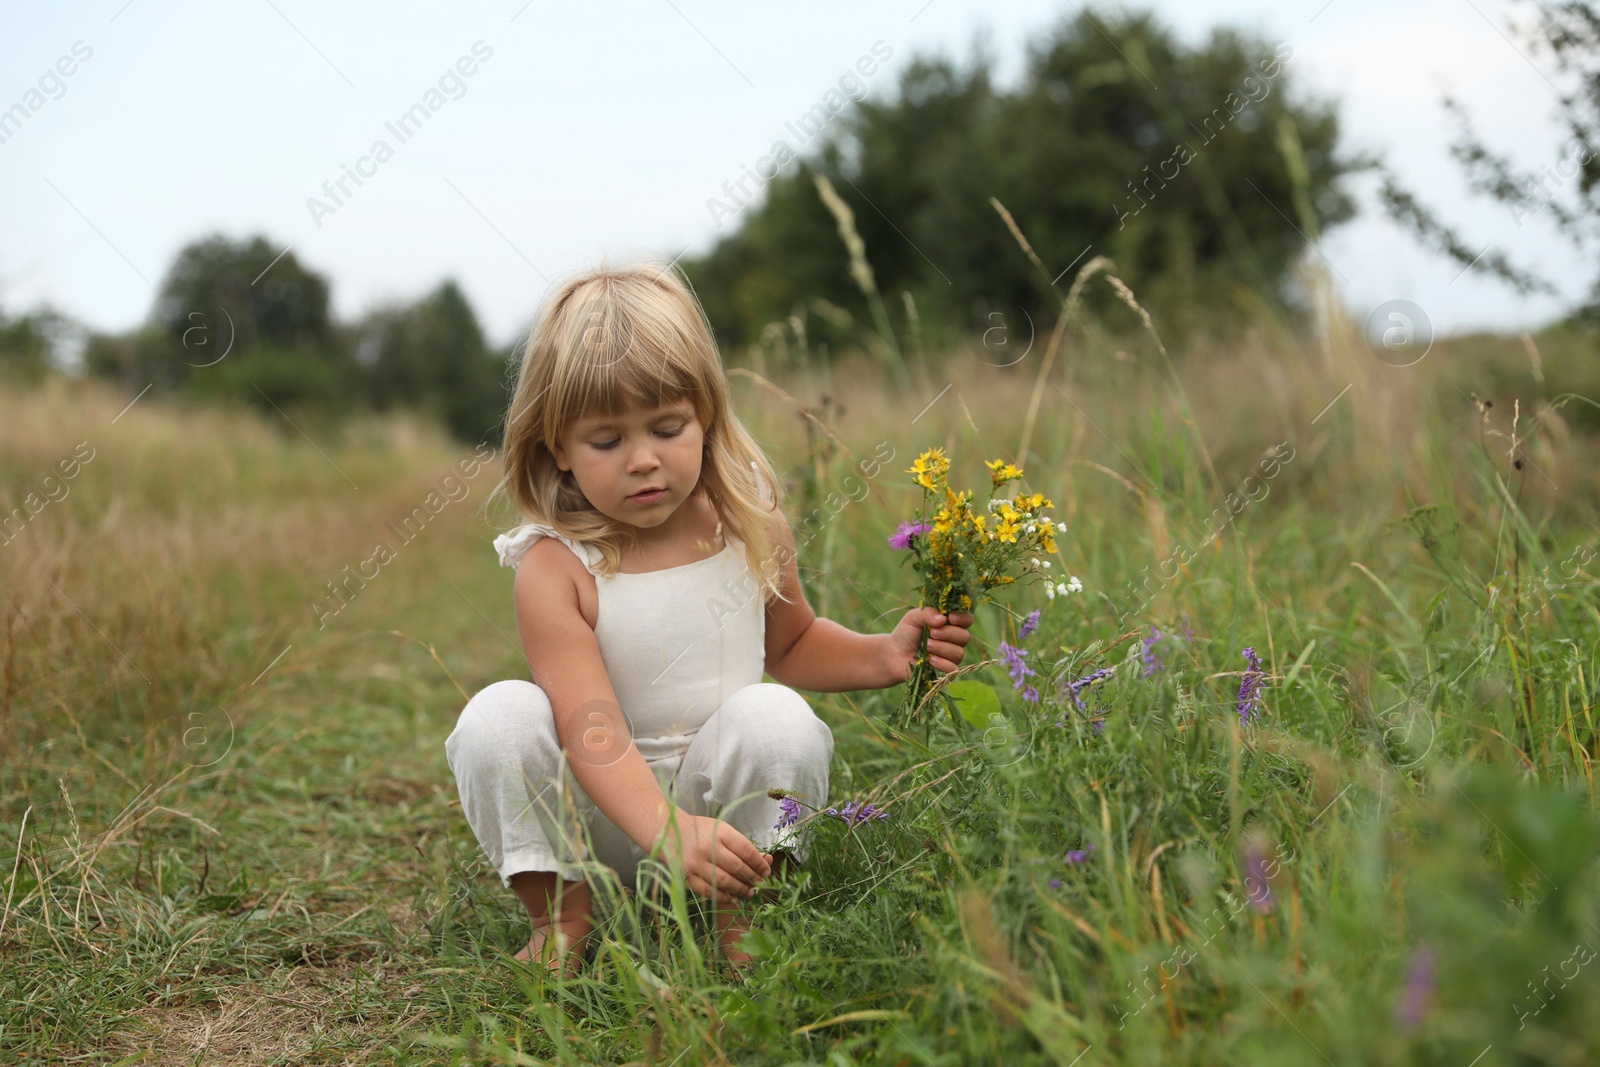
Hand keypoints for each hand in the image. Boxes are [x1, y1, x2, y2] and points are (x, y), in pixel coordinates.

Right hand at [649, 809, 772, 906]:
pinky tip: (733, 897)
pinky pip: (709, 891)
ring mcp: (696, 864)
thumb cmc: (701, 831)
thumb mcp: (722, 830)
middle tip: (760, 883)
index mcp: (720, 832)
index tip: (766, 870)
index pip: (746, 850)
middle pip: (737, 867)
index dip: (759, 863)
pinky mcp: (687, 878)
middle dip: (752, 877)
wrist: (669, 834)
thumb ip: (742, 846)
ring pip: (724, 881)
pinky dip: (724, 896)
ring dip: (741, 889)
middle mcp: (708, 848)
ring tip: (749, 892)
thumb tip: (765, 861)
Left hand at [883, 607, 974, 683]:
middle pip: (964, 636)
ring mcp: (951, 655)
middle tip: (931, 633)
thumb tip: (943, 619)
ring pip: (958, 652)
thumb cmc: (906, 633)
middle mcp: (954, 639)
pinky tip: (930, 660)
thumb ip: (927, 613)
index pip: (967, 619)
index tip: (949, 618)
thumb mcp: (913, 617)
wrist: (894, 654)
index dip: (962, 618)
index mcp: (950, 623)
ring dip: (941, 648)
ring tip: (926, 646)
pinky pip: (953, 668)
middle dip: (947, 634)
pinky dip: (942, 663)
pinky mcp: (946, 669)